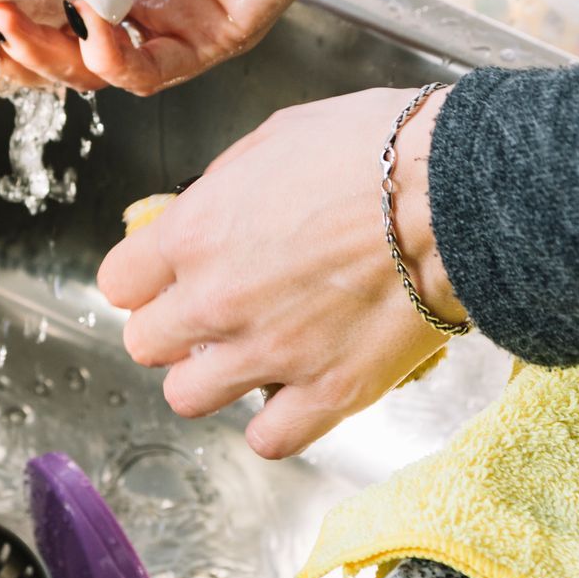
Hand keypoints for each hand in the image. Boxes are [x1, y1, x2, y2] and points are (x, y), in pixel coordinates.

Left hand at [97, 88, 467, 458]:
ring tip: (248, 355)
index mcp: (195, 233)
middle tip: (210, 314)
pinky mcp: (329, 393)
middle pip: (144, 344)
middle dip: (172, 329)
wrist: (459, 191)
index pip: (118, 282)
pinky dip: (275, 423)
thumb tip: (205, 209)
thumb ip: (223, 187)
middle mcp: (217, 301)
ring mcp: (270, 354)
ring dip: (212, 378)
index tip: (166, 276)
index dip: (144, 279)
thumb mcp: (276, 137)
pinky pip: (268, 440)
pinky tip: (293, 393)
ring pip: (188, 397)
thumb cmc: (378, 148)